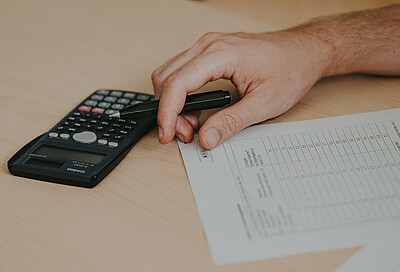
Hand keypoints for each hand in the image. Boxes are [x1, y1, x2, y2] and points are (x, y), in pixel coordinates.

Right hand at [151, 31, 330, 148]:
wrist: (304, 52)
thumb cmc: (290, 69)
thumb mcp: (264, 103)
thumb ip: (231, 122)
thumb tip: (206, 137)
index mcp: (220, 54)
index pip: (177, 83)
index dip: (167, 114)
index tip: (168, 135)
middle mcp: (209, 45)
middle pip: (166, 78)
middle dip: (169, 111)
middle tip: (186, 133)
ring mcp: (208, 46)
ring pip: (170, 74)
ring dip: (173, 103)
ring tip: (192, 124)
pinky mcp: (210, 52)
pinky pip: (181, 71)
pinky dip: (180, 94)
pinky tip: (195, 110)